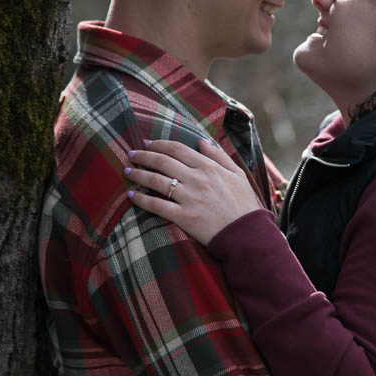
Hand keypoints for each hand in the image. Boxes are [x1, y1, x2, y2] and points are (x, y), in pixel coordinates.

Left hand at [124, 138, 260, 244]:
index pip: (177, 149)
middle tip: (132, 154)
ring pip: (156, 181)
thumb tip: (201, 141)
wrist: (248, 234)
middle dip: (143, 156)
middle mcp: (197, 179)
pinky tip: (131, 195)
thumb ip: (219, 156)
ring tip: (128, 171)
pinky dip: (142, 199)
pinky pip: (157, 206)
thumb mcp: (238, 174)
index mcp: (209, 167)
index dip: (159, 144)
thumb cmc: (244, 204)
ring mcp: (189, 198)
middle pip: (162, 161)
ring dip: (138, 174)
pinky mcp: (184, 217)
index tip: (148, 144)